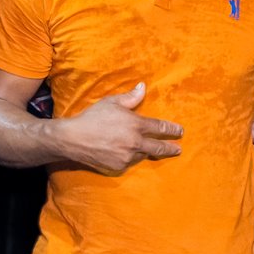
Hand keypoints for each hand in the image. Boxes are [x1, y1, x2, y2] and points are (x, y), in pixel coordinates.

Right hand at [58, 82, 182, 173]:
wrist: (73, 138)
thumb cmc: (93, 117)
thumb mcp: (112, 102)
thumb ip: (131, 97)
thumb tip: (143, 87)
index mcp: (136, 125)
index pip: (160, 128)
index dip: (172, 130)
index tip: (180, 132)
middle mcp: (135, 143)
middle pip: (159, 147)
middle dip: (171, 148)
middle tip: (178, 149)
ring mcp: (127, 156)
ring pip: (143, 154)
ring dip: (148, 151)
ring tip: (152, 150)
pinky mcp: (118, 166)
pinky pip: (130, 162)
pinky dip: (132, 156)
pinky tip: (129, 153)